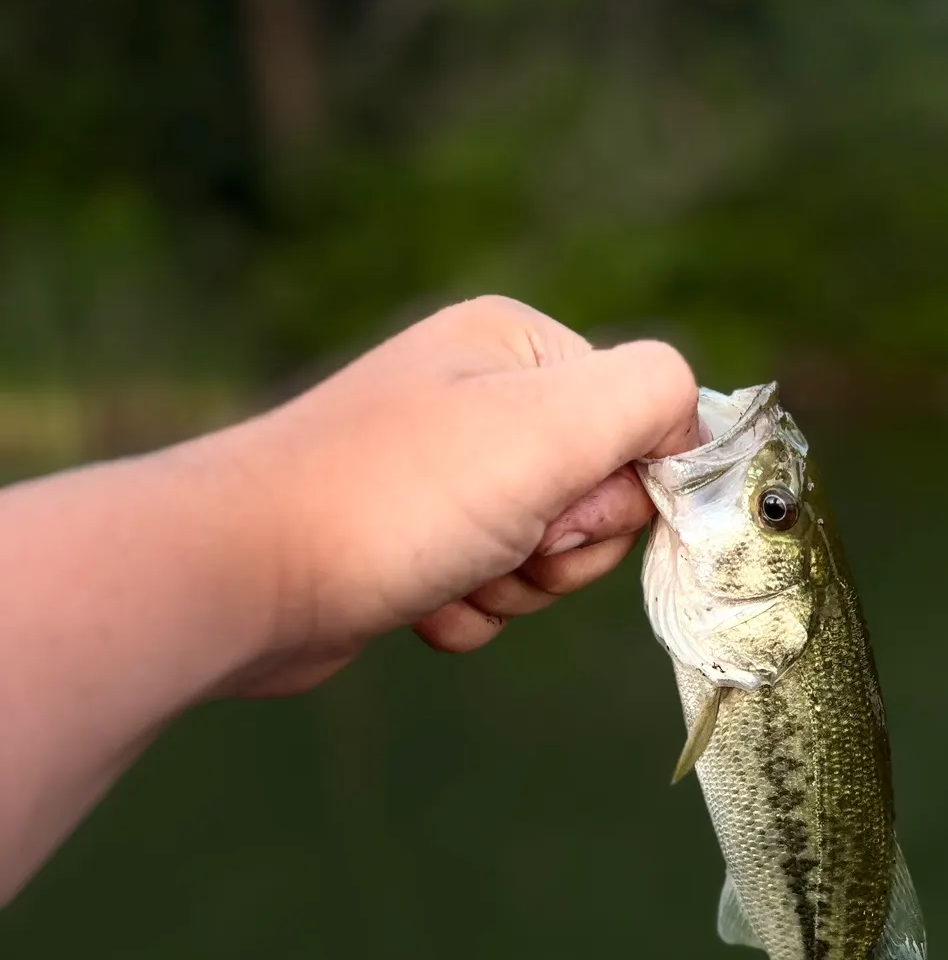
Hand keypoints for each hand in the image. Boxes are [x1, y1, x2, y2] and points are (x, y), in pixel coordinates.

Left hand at [225, 296, 699, 693]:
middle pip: (599, 495)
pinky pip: (492, 589)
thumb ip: (652, 395)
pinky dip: (470, 610)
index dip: (622, 487)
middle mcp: (482, 399)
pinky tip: (420, 604)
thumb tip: (694, 422)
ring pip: (550, 553)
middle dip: (564, 546)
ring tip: (452, 576)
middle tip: (505, 544)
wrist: (242, 576)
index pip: (642, 422)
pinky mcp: (414, 540)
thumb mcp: (550, 424)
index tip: (560, 506)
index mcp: (520, 349)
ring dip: (515, 586)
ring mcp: (445, 472)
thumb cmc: (400, 494)